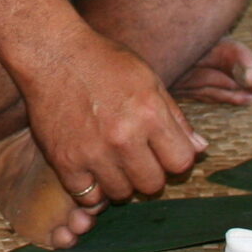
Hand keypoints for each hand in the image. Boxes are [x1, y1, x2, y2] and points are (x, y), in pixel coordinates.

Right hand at [19, 36, 204, 205]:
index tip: (162, 150)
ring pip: (122, 194)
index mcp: (149, 113)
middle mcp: (124, 136)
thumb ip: (175, 117)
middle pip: (153, 184)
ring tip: (111, 160)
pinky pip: (88, 197)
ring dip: (121, 182)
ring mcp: (93, 152)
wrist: (52, 53)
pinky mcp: (65, 161)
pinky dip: (92, 188)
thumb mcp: (149, 79)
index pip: (182, 162)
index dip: (176, 158)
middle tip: (136, 156)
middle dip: (149, 173)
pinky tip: (91, 169)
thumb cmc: (103, 62)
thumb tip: (200, 149)